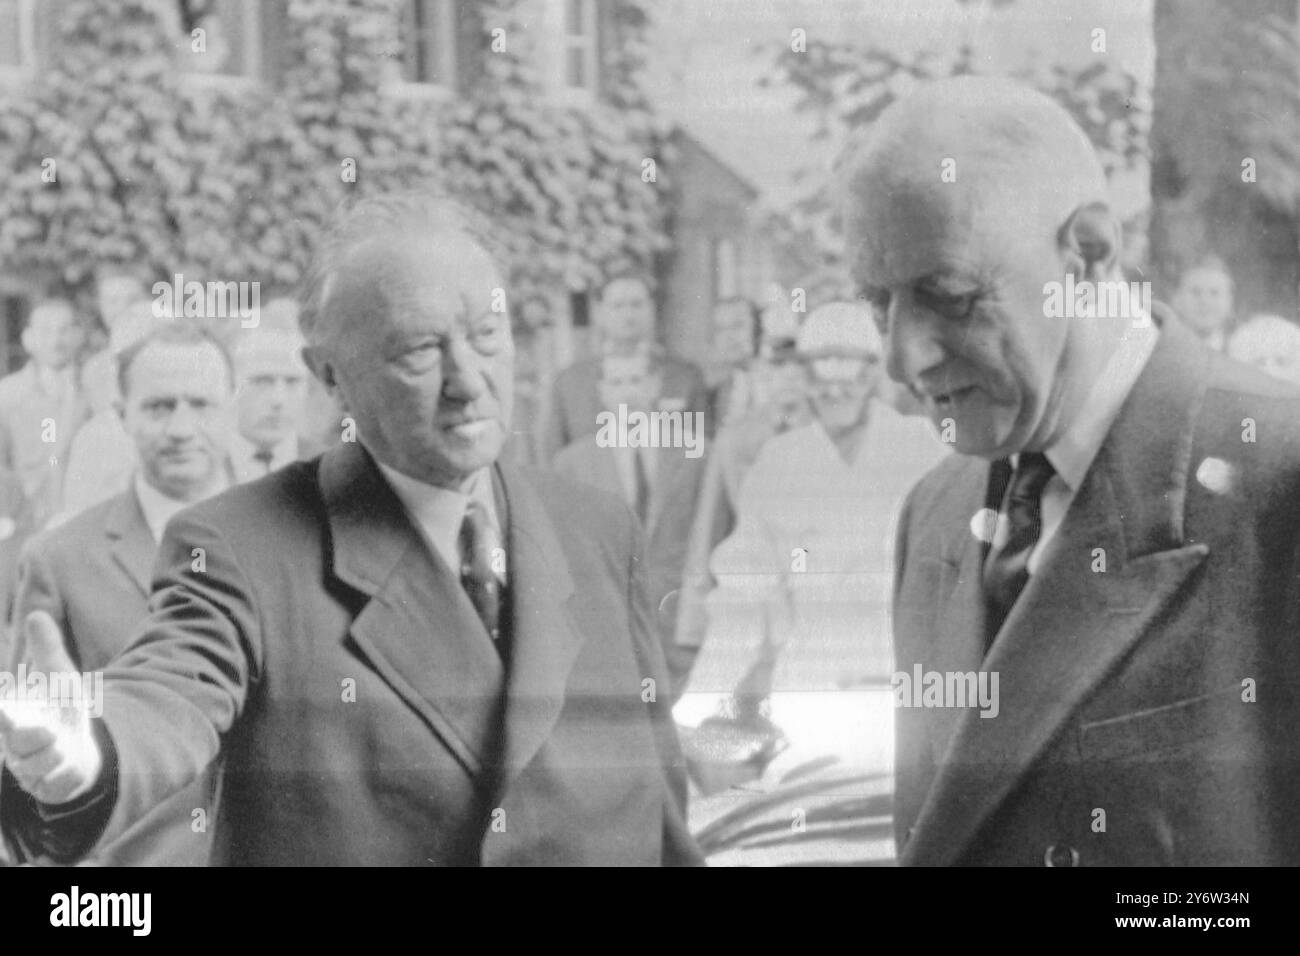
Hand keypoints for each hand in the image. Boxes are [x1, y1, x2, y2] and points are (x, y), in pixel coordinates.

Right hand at [0, 611, 101, 805]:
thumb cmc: (61, 711)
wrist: (82, 748)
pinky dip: (66, 776)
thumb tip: (37, 615)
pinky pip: (55, 785)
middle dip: (33, 736)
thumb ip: (47, 650)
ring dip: (57, 755)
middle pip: (18, 741)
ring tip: (64, 746)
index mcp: (12, 718)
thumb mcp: (59, 677)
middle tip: (50, 731)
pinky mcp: (48, 787)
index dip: (0, 713)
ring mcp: (30, 769)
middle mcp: (15, 745)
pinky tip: (72, 768)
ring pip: (39, 765)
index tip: (3, 708)